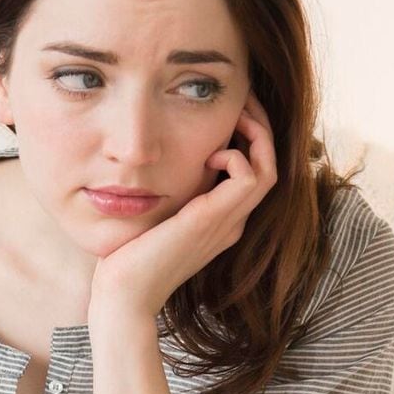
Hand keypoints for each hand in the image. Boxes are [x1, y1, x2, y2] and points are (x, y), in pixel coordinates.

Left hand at [89, 91, 277, 321]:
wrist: (123, 294)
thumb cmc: (128, 258)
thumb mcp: (153, 214)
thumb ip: (166, 191)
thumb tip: (155, 160)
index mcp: (220, 220)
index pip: (254, 171)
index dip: (249, 136)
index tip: (229, 110)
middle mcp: (231, 221)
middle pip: (269, 165)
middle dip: (259, 126)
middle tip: (241, 99)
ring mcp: (226, 223)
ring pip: (268, 169)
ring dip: (256, 134)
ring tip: (235, 114)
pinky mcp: (212, 221)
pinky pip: (250, 178)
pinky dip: (236, 156)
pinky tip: (208, 154)